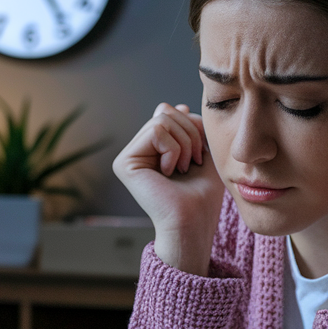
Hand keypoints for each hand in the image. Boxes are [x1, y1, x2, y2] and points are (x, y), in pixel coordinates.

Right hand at [113, 103, 224, 275]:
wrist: (195, 221)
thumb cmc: (203, 195)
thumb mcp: (202, 151)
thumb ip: (189, 127)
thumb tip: (178, 106)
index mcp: (153, 150)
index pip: (170, 112)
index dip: (192, 125)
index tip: (199, 154)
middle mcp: (137, 152)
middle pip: (165, 111)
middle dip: (190, 134)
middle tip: (193, 163)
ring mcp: (128, 157)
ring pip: (161, 118)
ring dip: (184, 144)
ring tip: (183, 169)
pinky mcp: (124, 163)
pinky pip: (156, 131)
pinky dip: (173, 150)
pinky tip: (170, 172)